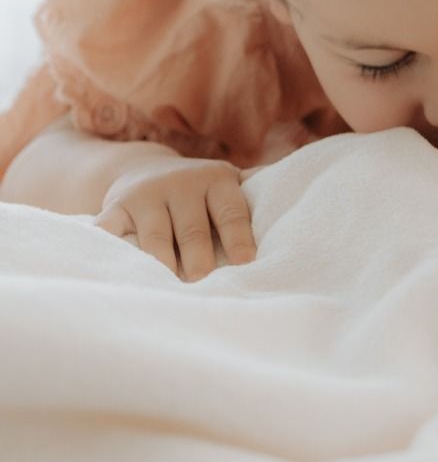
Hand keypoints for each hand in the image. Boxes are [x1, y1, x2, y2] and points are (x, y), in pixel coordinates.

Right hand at [94, 157, 256, 281]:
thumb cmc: (199, 189)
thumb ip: (258, 189)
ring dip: (162, 265)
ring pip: (155, 238)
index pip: (232, 213)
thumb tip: (304, 190)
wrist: (143, 169)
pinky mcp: (114, 208)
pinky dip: (110, 248)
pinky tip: (115, 270)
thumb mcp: (227, 182)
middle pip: (193, 230)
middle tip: (206, 286)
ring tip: (170, 292)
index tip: (247, 265)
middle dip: (200, 260)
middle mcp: (182, 184)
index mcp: (217, 180)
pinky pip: (109, 231)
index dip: (239, 239)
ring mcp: (146, 196)